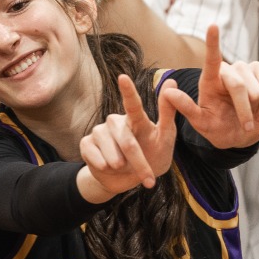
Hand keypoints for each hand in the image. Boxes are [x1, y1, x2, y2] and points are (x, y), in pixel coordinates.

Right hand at [77, 73, 179, 200]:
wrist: (128, 180)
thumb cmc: (152, 155)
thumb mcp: (165, 137)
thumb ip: (168, 112)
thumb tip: (172, 80)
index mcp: (135, 119)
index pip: (132, 105)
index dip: (128, 92)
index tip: (123, 78)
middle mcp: (115, 121)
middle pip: (126, 141)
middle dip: (139, 163)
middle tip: (149, 180)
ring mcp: (99, 131)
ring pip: (110, 152)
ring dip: (122, 166)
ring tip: (124, 168)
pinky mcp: (86, 143)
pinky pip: (95, 158)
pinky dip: (105, 168)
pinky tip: (108, 167)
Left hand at [157, 25, 258, 148]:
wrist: (241, 134)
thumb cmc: (218, 128)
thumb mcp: (200, 123)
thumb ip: (185, 108)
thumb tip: (167, 92)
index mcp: (209, 81)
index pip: (211, 60)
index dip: (213, 42)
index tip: (213, 26)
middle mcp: (226, 70)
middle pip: (238, 85)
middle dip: (243, 109)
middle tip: (246, 127)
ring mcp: (244, 68)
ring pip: (257, 90)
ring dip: (255, 109)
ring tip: (248, 116)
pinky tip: (258, 108)